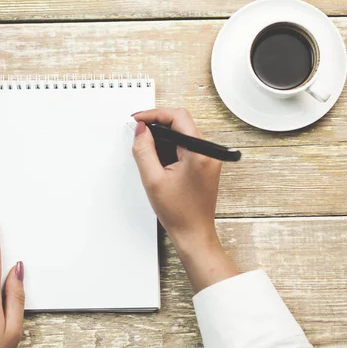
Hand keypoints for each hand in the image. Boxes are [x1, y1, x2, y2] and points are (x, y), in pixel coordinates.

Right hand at [132, 108, 236, 291]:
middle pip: (181, 122)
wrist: (194, 233)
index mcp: (200, 152)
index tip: (138, 119)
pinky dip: (169, 145)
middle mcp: (209, 152)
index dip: (154, 114)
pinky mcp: (204, 164)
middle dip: (157, 123)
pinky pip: (185, 145)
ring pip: (182, 133)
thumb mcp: (153, 179)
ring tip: (145, 146)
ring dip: (163, 135)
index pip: (177, 117)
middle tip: (138, 130)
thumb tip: (141, 130)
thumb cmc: (179, 213)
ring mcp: (209, 158)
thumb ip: (144, 150)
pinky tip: (157, 157)